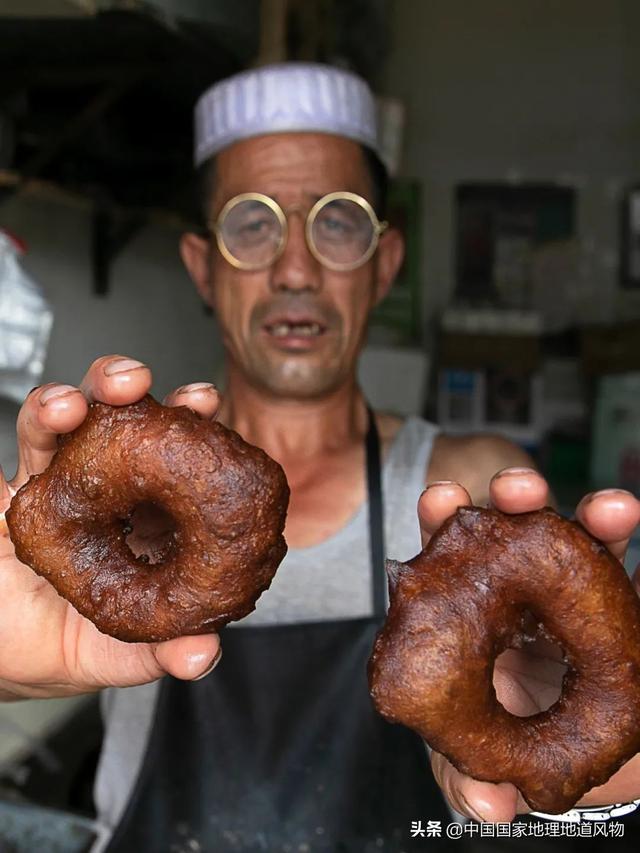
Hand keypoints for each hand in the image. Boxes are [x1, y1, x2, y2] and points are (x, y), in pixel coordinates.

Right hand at [0, 355, 221, 700]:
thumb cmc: (57, 648)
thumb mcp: (115, 657)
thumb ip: (159, 654)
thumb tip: (203, 654)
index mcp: (147, 521)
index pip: (177, 462)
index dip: (194, 431)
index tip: (204, 407)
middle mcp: (108, 491)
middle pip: (127, 422)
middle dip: (134, 390)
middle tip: (141, 384)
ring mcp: (60, 481)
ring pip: (73, 418)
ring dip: (80, 397)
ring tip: (82, 402)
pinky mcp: (16, 486)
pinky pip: (25, 445)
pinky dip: (38, 422)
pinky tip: (50, 417)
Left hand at [418, 470, 639, 820]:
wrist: (575, 751)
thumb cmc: (514, 743)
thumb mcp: (483, 764)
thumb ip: (472, 782)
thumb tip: (487, 806)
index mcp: (465, 613)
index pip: (446, 560)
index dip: (441, 525)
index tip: (443, 499)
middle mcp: (511, 590)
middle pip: (506, 531)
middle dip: (510, 499)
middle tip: (518, 488)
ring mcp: (563, 591)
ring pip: (571, 538)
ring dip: (588, 516)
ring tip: (610, 509)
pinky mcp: (610, 601)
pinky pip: (620, 566)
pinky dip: (623, 539)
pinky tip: (629, 523)